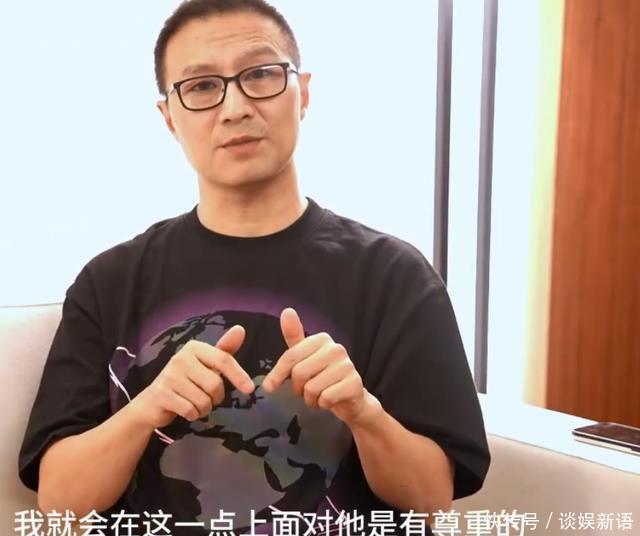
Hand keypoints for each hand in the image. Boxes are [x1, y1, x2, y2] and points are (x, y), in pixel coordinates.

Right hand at [130, 326, 254, 429]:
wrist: (153, 401)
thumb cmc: (186, 380)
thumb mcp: (206, 364)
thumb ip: (224, 351)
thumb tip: (240, 329)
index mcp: (194, 347)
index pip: (223, 359)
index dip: (239, 375)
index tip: (250, 389)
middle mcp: (181, 358)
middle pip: (215, 384)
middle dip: (217, 397)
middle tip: (209, 397)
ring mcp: (169, 376)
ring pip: (203, 400)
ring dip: (205, 408)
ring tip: (195, 403)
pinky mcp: (162, 394)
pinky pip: (190, 411)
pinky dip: (193, 415)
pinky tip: (186, 410)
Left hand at [262, 308, 381, 426]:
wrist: (351, 398)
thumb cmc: (324, 376)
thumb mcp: (306, 356)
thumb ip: (294, 336)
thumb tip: (287, 311)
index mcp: (322, 339)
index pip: (291, 356)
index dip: (277, 374)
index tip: (269, 387)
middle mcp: (336, 349)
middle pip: (299, 373)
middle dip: (298, 389)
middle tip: (306, 391)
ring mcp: (347, 366)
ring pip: (311, 388)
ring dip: (311, 399)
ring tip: (319, 396)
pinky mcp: (354, 384)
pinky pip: (325, 398)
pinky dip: (323, 404)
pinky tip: (330, 401)